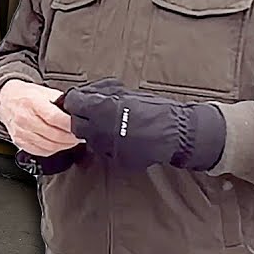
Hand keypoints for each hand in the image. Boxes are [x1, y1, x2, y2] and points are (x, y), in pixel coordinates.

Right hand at [0, 79, 80, 156]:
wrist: (5, 100)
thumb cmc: (26, 96)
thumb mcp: (44, 91)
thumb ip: (60, 101)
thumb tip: (76, 112)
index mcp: (32, 102)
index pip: (55, 118)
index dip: (70, 125)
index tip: (80, 126)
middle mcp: (25, 118)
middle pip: (54, 134)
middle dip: (71, 137)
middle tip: (79, 135)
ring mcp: (21, 132)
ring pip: (49, 146)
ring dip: (64, 145)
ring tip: (71, 141)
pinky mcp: (19, 142)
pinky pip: (40, 151)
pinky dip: (53, 150)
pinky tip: (58, 144)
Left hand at [62, 78, 226, 170]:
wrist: (179, 132)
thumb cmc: (156, 109)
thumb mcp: (127, 94)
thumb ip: (103, 95)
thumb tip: (86, 94)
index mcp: (102, 109)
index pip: (73, 104)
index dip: (76, 100)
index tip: (80, 100)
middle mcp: (101, 130)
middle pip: (76, 125)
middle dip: (82, 118)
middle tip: (93, 113)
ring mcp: (108, 147)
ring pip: (90, 140)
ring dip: (95, 132)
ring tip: (111, 125)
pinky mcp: (117, 160)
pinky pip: (105, 151)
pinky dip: (109, 144)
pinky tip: (122, 137)